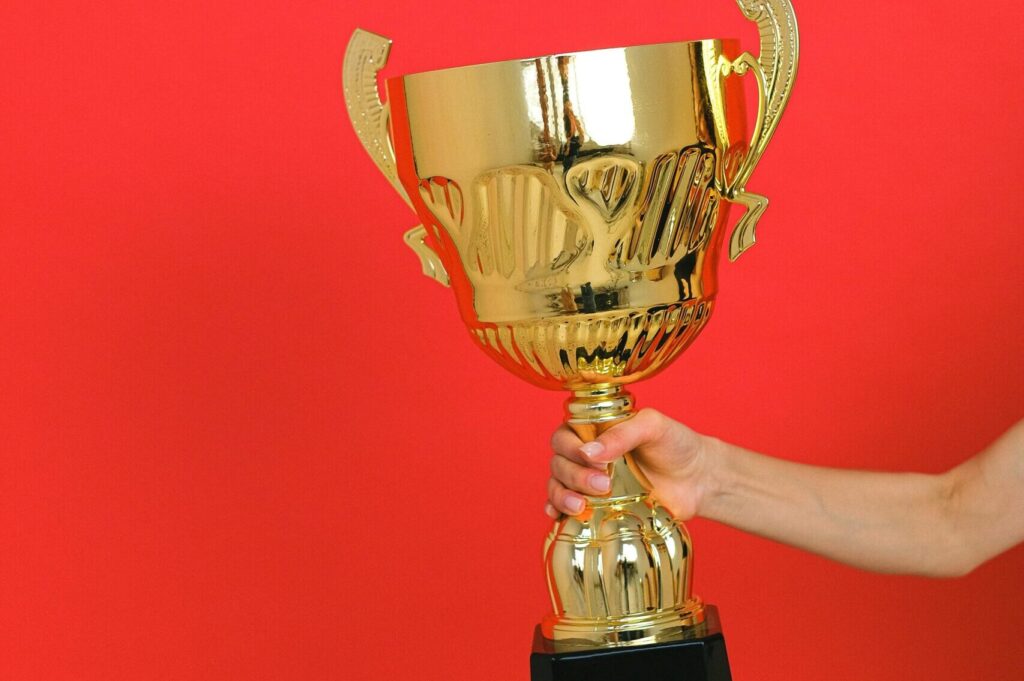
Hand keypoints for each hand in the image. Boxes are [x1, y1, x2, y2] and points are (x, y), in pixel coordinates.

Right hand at [545, 408, 716, 520]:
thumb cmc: (676, 445)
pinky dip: (557, 513)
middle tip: (603, 484)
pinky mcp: (597, 508)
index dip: (570, 448)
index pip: (564, 436)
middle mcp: (587, 457)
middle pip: (559, 463)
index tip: (593, 460)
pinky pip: (566, 510)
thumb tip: (589, 452)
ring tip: (580, 506)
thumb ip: (622, 433)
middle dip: (573, 475)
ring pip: (558, 486)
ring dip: (562, 496)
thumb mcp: (653, 427)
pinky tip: (557, 518)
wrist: (699, 480)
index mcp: (595, 431)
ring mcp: (590, 483)